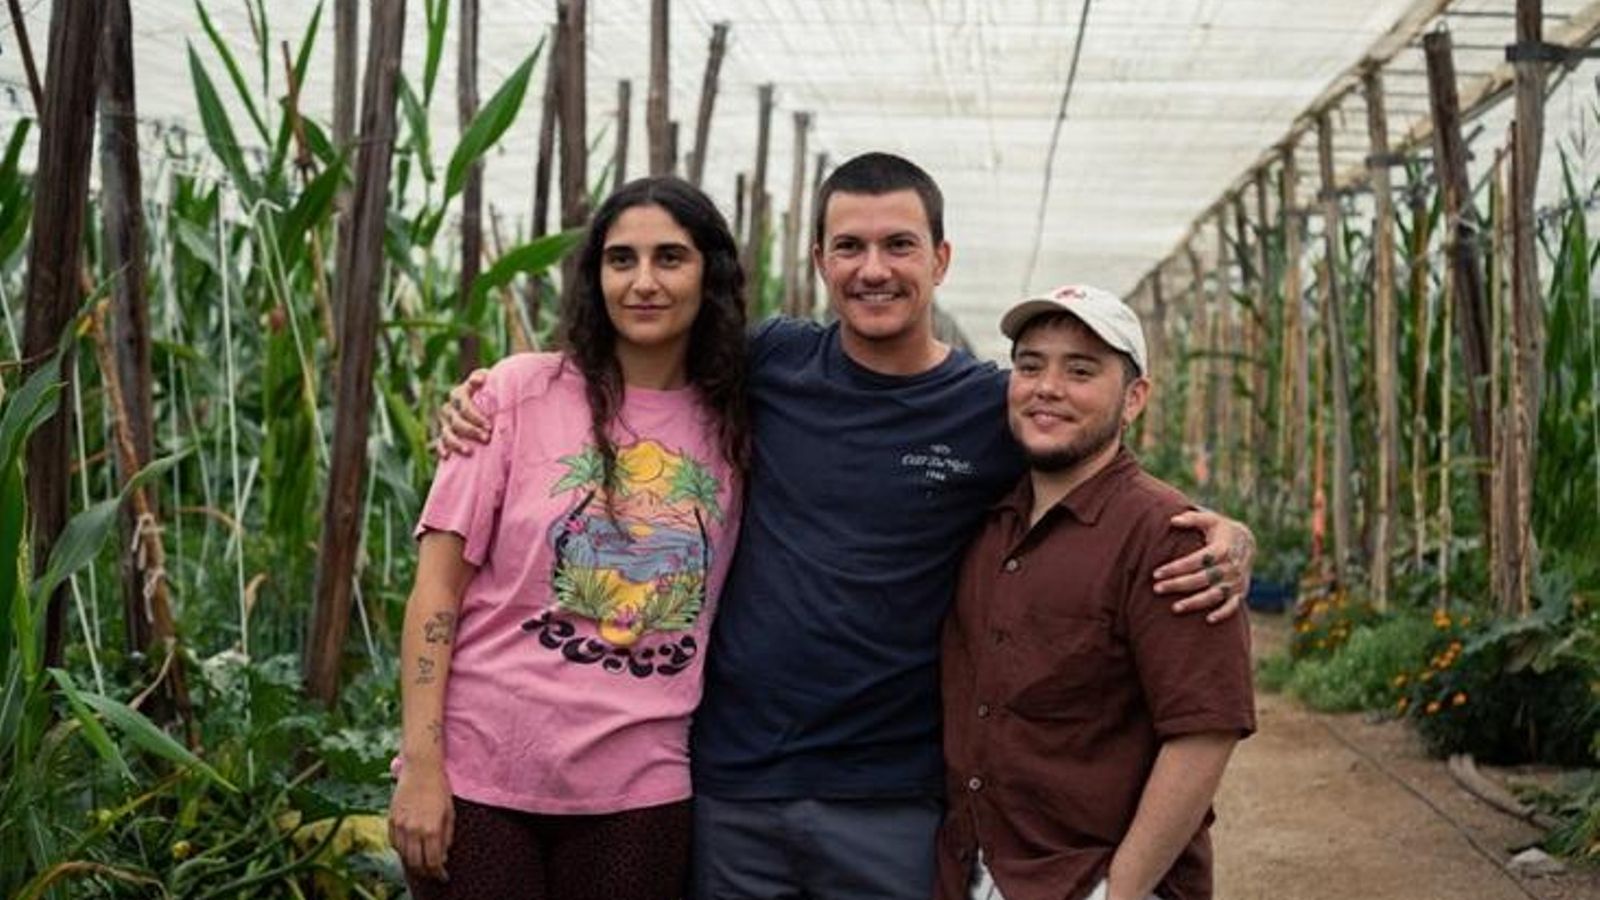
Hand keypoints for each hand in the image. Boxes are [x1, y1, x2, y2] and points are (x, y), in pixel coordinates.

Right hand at [389, 763, 454, 881]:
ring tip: (421, 863)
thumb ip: (447, 836)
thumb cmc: (439, 787)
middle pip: (417, 863)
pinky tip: (409, 849)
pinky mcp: (391, 818)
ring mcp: (400, 824)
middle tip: (432, 872)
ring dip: (413, 863)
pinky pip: (394, 842)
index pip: (433, 861)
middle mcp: (414, 829)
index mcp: (431, 828)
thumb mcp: (450, 812)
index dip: (438, 872)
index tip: (443, 876)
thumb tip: (443, 855)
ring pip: (403, 855)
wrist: (421, 767)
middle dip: (425, 871)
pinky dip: (401, 850)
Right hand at [432, 368, 490, 459]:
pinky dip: (442, 449)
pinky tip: (448, 457)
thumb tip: (479, 380)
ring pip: (446, 433)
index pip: (462, 404)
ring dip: (456, 443)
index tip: (489, 426)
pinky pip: (440, 442)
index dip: (474, 415)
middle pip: (456, 421)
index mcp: (459, 393)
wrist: (488, 402)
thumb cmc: (491, 390)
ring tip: (470, 452)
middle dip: (471, 431)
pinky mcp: (445, 434)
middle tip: (486, 438)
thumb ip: (482, 377)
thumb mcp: (489, 380)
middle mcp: (450, 407)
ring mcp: (445, 422)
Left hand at [1153, 509, 1254, 622]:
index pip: (1195, 560)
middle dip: (1178, 585)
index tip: (1156, 573)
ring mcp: (1235, 581)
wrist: (1247, 542)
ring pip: (1214, 595)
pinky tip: (1208, 620)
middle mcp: (1230, 566)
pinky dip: (1223, 614)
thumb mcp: (1209, 519)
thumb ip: (1192, 518)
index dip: (1176, 567)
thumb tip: (1172, 520)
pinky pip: (1233, 606)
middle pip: (1201, 579)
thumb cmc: (1220, 530)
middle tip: (1157, 589)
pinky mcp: (1240, 592)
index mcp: (1221, 548)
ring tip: (1174, 608)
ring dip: (1195, 602)